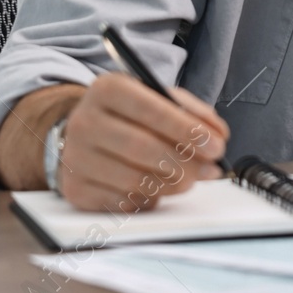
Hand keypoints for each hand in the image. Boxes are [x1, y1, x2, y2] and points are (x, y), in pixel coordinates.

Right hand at [56, 73, 228, 212]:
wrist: (87, 133)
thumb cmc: (131, 115)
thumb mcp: (159, 98)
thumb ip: (192, 112)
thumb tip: (218, 136)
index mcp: (107, 89)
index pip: (151, 110)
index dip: (187, 130)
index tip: (216, 145)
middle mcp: (84, 121)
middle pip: (142, 148)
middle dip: (185, 162)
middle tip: (210, 169)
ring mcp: (75, 157)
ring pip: (134, 180)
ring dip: (172, 184)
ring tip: (188, 179)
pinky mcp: (75, 189)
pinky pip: (122, 202)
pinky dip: (149, 200)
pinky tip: (157, 189)